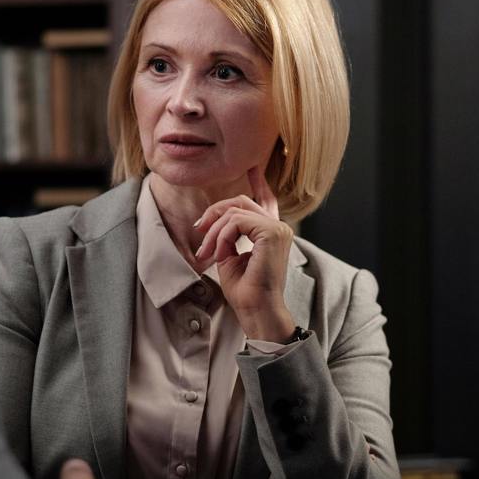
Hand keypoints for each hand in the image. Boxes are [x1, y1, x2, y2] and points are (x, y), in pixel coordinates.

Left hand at [193, 167, 295, 341]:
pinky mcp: (272, 233)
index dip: (258, 182)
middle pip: (239, 202)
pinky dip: (222, 237)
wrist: (255, 311)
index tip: (253, 167)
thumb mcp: (230, 256)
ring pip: (235, 212)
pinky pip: (236, 222)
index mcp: (271, 232)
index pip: (266, 199)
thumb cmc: (244, 291)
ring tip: (207, 254)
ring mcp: (278, 229)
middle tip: (199, 233)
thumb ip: (228, 235)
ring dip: (214, 232)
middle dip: (214, 214)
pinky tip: (220, 255)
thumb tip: (215, 222)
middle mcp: (279, 227)